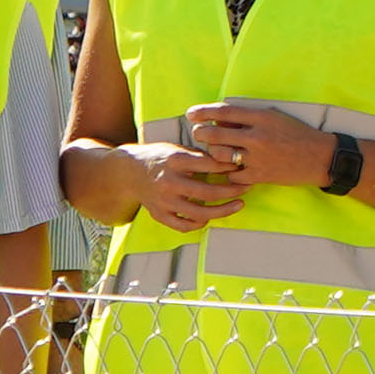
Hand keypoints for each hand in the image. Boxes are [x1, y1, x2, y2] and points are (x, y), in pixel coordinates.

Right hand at [131, 138, 250, 232]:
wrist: (127, 172)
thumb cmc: (157, 157)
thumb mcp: (176, 148)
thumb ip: (198, 156)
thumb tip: (227, 161)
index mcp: (174, 160)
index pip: (210, 165)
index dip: (229, 167)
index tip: (242, 168)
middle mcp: (169, 181)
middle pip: (208, 192)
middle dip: (232, 191)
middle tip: (247, 187)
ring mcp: (164, 201)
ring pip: (200, 213)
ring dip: (223, 211)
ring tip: (238, 205)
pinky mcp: (159, 214)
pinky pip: (184, 225)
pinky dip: (199, 223)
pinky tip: (209, 218)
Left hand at [183, 101, 332, 192]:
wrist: (320, 157)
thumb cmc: (296, 134)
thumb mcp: (274, 117)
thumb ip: (248, 117)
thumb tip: (219, 119)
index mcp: (261, 117)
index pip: (224, 112)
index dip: (203, 112)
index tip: (191, 113)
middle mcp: (257, 137)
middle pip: (215, 134)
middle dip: (200, 133)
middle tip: (197, 132)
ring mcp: (257, 158)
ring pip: (220, 155)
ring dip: (211, 153)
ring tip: (213, 150)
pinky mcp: (259, 176)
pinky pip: (231, 175)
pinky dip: (227, 172)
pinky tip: (228, 168)